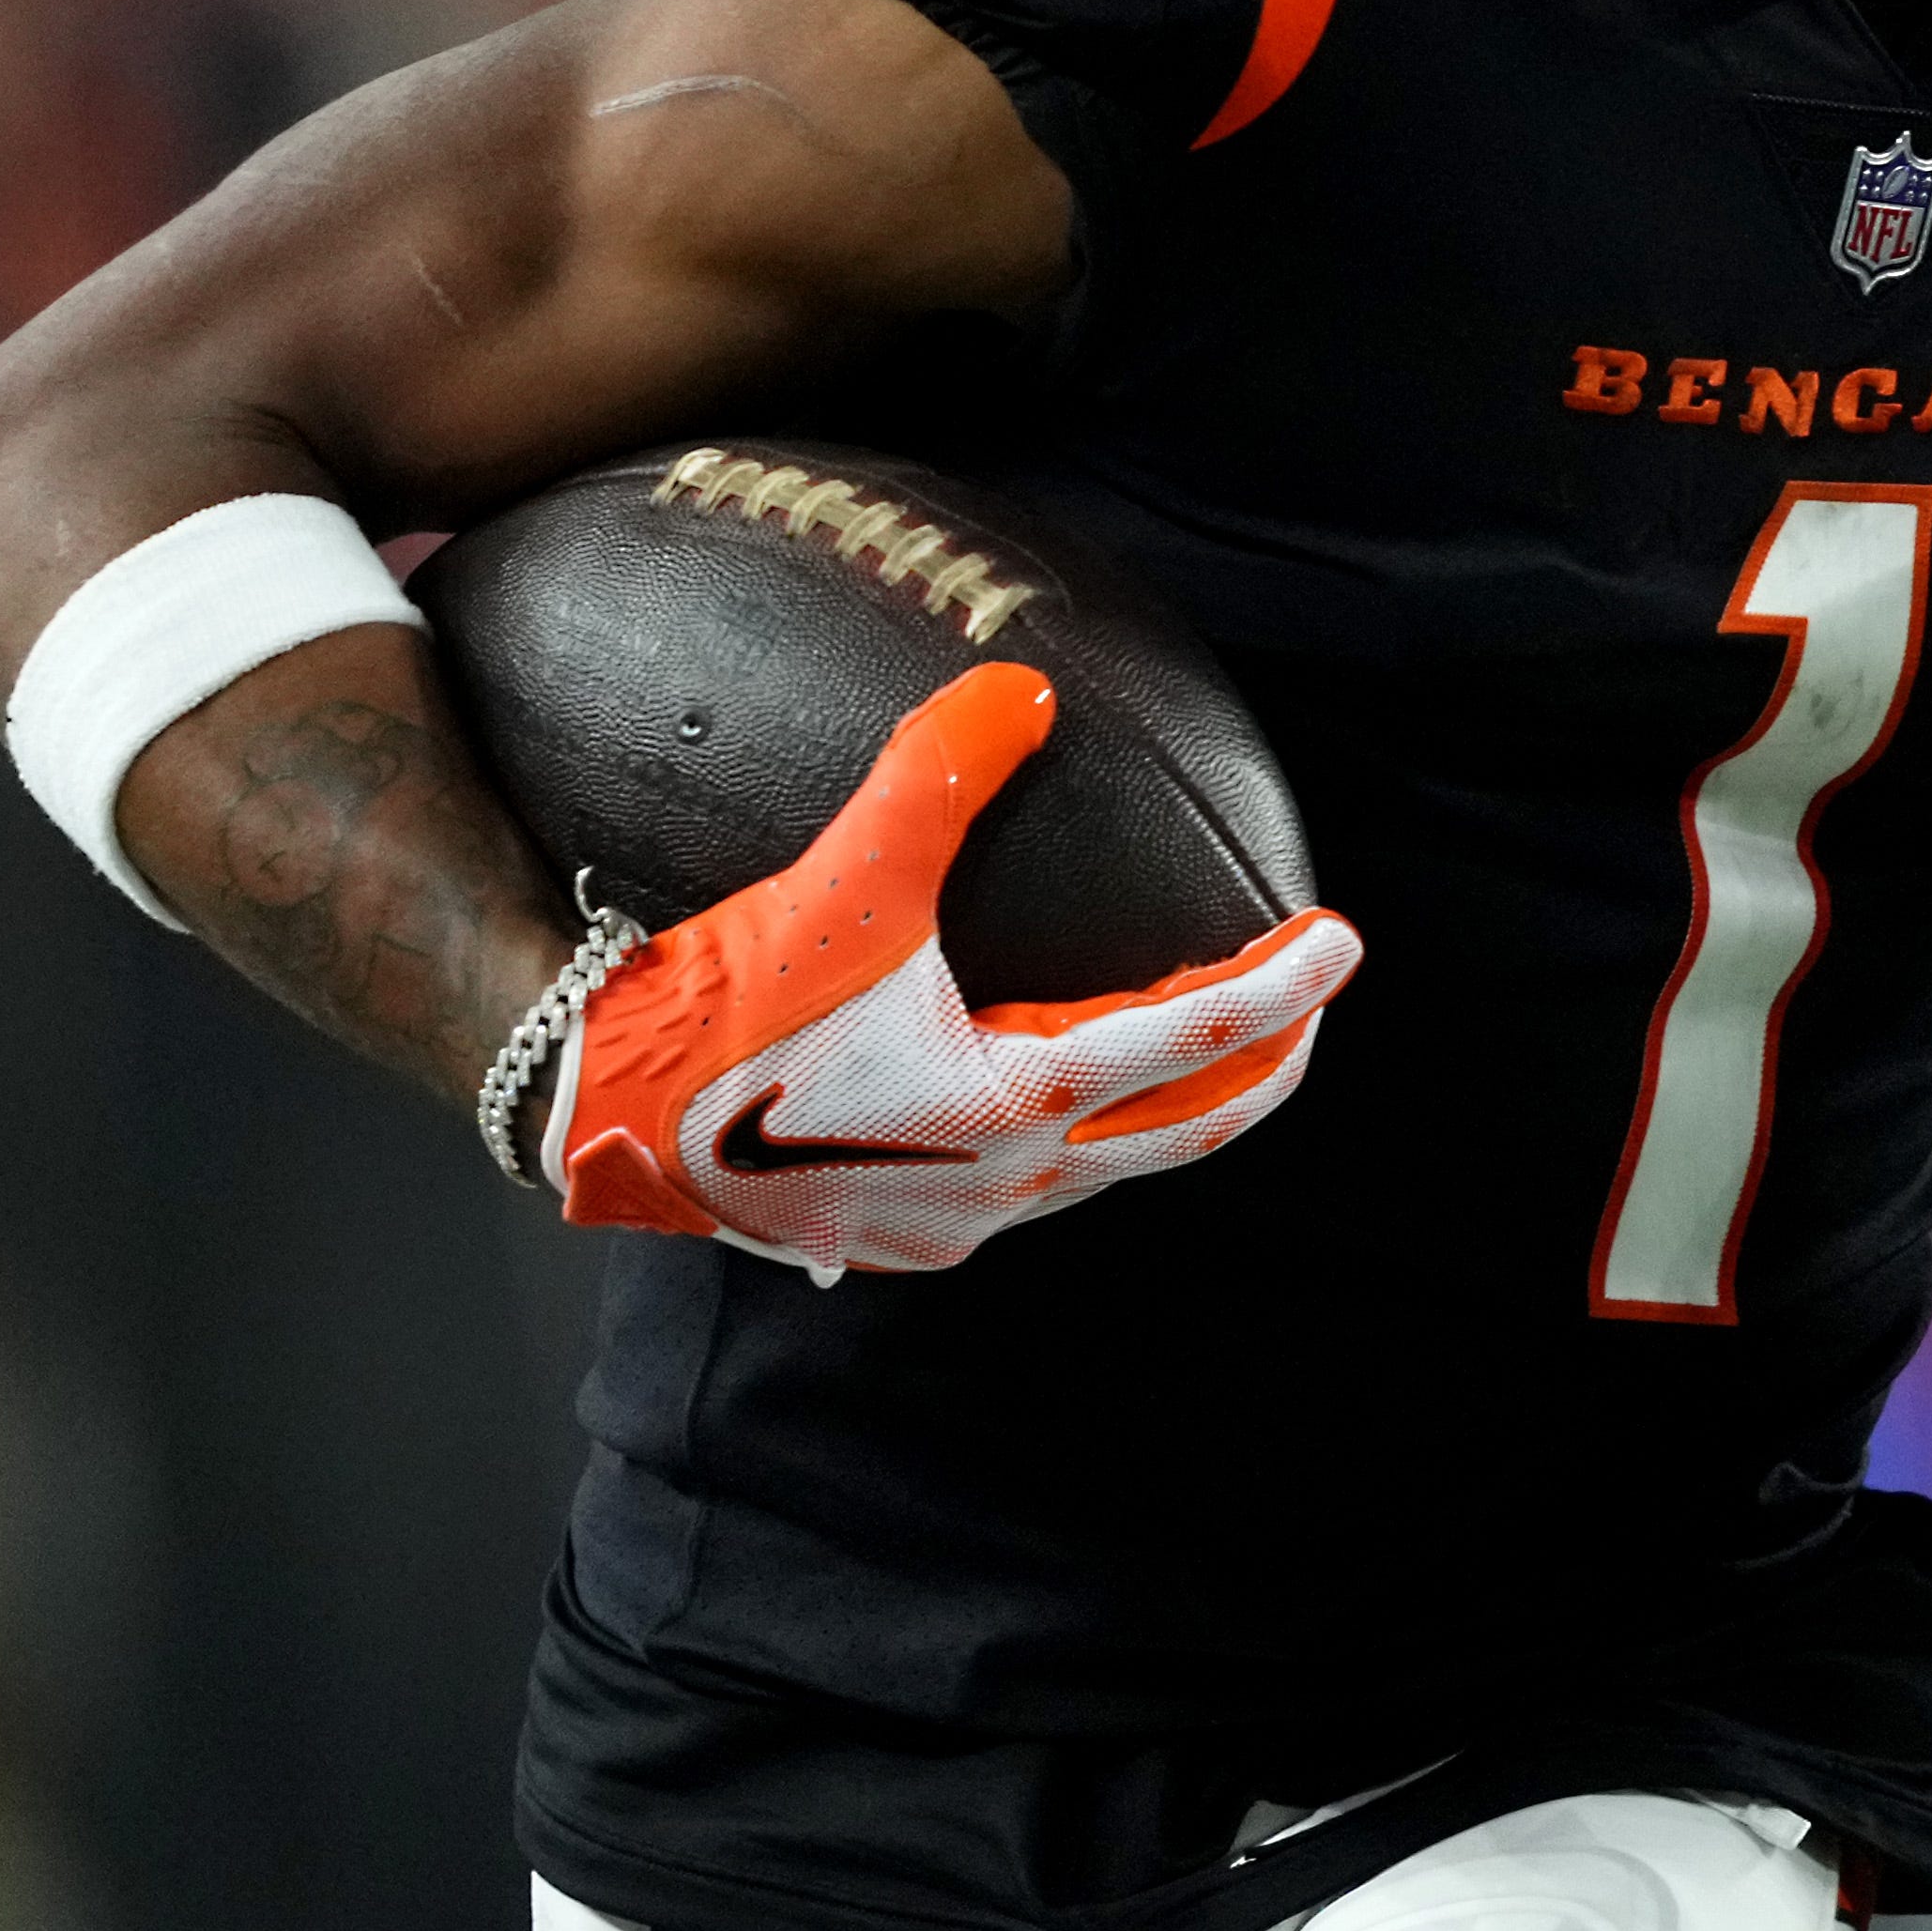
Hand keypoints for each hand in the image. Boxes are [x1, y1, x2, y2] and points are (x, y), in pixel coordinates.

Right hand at [549, 663, 1359, 1278]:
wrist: (586, 1113)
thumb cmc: (715, 1006)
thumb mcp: (843, 880)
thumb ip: (938, 776)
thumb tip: (1023, 692)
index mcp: (1014, 1099)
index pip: (1194, 1040)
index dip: (1283, 986)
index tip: (1345, 942)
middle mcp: (1003, 1181)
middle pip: (1182, 1131)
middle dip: (1260, 1070)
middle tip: (1310, 1011)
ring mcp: (951, 1224)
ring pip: (1105, 1167)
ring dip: (1165, 1112)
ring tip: (1202, 1052)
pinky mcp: (894, 1238)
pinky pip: (1021, 1188)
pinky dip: (1070, 1137)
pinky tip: (1050, 1100)